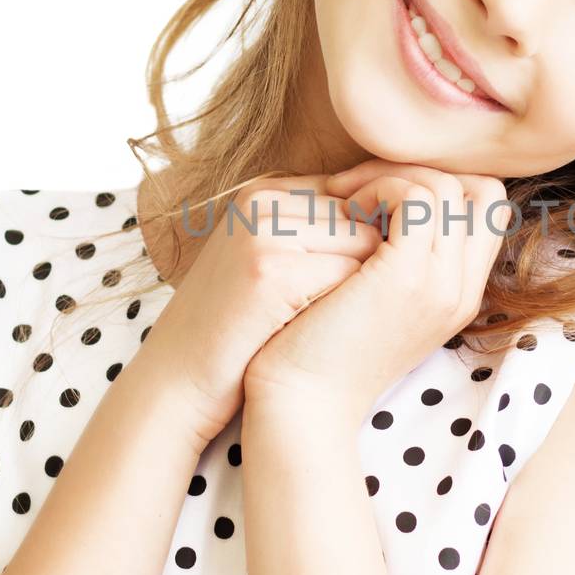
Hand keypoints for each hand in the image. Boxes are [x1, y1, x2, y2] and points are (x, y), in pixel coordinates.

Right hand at [141, 170, 385, 443]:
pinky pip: (350, 275)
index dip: (366, 241)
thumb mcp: (271, 261)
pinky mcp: (270, 271)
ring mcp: (263, 231)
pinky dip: (346, 307)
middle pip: (365, 216)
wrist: (178, 382)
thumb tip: (396, 218)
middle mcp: (262, 199)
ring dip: (360, 286)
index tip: (354, 285)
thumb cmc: (237, 328)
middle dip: (366, 265)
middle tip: (339, 310)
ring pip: (366, 242)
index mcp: (264, 191)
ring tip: (323, 319)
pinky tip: (315, 331)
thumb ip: (317, 231)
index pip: (353, 194)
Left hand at [242, 158, 514, 423]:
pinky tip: (344, 209)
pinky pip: (419, 198)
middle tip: (358, 190)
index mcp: (458, 294)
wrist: (298, 401)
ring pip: (449, 188)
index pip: (484, 209)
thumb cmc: (317, 345)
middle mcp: (461, 290)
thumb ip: (394, 255)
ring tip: (346, 202)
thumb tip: (387, 192)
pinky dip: (381, 187)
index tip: (378, 196)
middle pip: (480, 191)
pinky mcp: (408, 278)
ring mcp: (441, 284)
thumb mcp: (371, 296)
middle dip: (419, 172)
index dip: (437, 185)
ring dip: (392, 178)